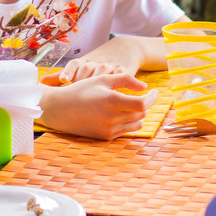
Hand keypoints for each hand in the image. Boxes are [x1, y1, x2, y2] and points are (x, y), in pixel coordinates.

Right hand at [39, 73, 156, 139]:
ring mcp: (109, 129)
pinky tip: (119, 113)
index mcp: (112, 100)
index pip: (143, 104)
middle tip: (142, 95)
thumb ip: (126, 80)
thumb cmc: (81, 90)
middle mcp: (112, 118)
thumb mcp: (102, 78)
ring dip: (138, 114)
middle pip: (141, 114)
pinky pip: (125, 130)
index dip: (153, 98)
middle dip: (145, 104)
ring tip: (131, 104)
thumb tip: (145, 87)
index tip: (155, 92)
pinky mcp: (105, 137)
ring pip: (136, 123)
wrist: (59, 109)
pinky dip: (127, 121)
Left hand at [56, 36, 149, 83]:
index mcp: (82, 63)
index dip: (69, 72)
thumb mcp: (79, 67)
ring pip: (103, 73)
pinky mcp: (124, 71)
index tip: (64, 79)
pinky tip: (117, 91)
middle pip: (87, 70)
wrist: (123, 50)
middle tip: (78, 89)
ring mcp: (110, 66)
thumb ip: (59, 77)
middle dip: (82, 79)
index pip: (74, 65)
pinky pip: (121, 77)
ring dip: (99, 81)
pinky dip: (119, 82)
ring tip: (96, 92)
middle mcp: (95, 63)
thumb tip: (40, 84)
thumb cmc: (95, 64)